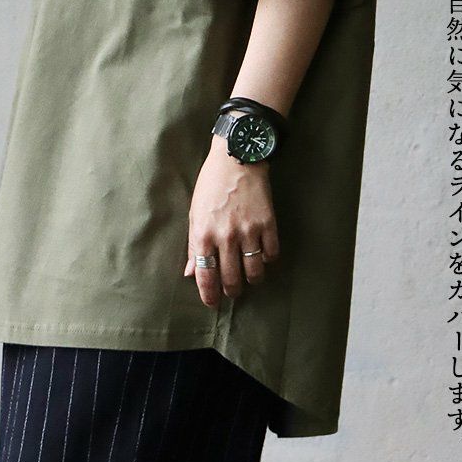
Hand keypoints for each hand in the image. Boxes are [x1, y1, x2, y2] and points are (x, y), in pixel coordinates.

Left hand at [183, 134, 279, 307]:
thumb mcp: (195, 213)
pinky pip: (271, 254)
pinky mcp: (268, 223)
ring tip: (249, 278)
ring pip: (253, 271)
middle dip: (231, 291)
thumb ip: (193, 245)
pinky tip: (263, 257)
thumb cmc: (211, 185)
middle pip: (230, 278)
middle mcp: (226, 236)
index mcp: (203, 234)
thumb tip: (190, 272)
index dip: (208, 295)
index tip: (212, 303)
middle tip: (232, 292)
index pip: (205, 275)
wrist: (238, 159)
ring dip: (251, 280)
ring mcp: (249, 230)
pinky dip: (268, 260)